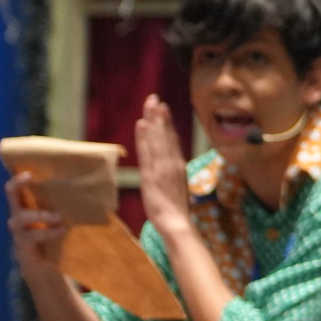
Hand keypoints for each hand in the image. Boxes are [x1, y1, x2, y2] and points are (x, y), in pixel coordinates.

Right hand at [5, 173, 66, 274]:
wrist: (42, 265)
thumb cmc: (52, 235)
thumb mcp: (58, 218)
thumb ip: (67, 206)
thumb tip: (95, 190)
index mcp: (27, 204)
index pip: (18, 185)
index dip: (19, 176)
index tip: (29, 169)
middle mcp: (18, 213)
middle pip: (10, 194)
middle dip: (18, 184)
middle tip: (30, 177)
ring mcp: (18, 229)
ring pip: (21, 217)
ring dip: (41, 215)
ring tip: (59, 217)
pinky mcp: (22, 244)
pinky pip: (32, 236)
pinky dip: (48, 232)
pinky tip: (61, 231)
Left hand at [135, 96, 192, 233]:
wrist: (176, 223)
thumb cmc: (175, 210)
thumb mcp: (175, 186)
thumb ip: (171, 173)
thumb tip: (169, 163)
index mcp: (178, 164)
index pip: (171, 139)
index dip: (166, 122)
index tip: (162, 107)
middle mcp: (172, 162)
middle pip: (165, 135)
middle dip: (158, 115)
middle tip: (154, 97)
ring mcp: (163, 168)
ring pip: (157, 139)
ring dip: (153, 120)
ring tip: (150, 104)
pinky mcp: (152, 175)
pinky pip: (148, 152)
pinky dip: (145, 138)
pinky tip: (142, 124)